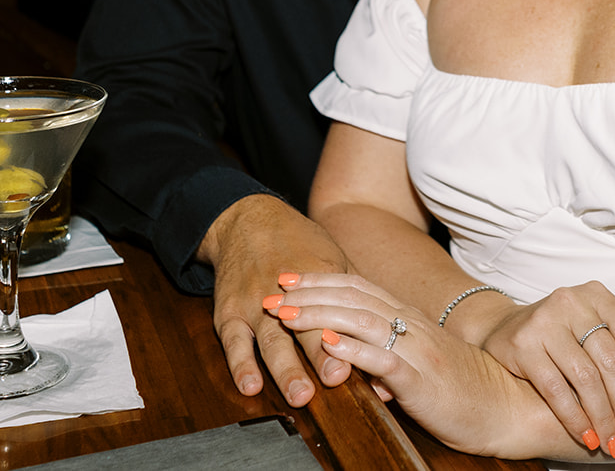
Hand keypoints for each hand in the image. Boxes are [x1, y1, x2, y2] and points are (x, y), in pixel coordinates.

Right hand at [195, 194, 351, 404]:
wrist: (247, 220)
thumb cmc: (297, 241)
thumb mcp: (331, 257)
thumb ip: (353, 294)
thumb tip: (386, 326)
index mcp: (319, 278)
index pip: (336, 313)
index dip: (347, 336)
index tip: (362, 358)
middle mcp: (287, 294)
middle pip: (305, 328)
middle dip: (319, 355)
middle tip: (335, 379)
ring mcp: (255, 303)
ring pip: (271, 339)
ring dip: (285, 369)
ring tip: (299, 394)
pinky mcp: (228, 312)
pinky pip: (233, 341)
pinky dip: (240, 364)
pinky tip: (250, 385)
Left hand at [267, 273, 568, 460]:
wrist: (507, 407)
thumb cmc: (462, 388)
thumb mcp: (417, 362)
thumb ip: (385, 351)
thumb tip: (347, 354)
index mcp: (409, 318)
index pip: (358, 287)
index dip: (320, 278)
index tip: (287, 277)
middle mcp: (412, 326)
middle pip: (352, 298)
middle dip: (308, 294)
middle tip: (271, 293)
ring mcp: (418, 350)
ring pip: (363, 322)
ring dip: (321, 315)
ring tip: (288, 315)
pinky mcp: (423, 380)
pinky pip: (386, 360)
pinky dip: (356, 350)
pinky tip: (331, 345)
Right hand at [476, 282, 614, 455]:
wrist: (506, 328)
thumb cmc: (562, 330)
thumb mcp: (596, 323)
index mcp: (596, 295)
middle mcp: (571, 303)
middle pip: (610, 361)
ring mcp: (544, 322)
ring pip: (585, 378)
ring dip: (603, 418)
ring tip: (613, 443)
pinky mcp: (522, 345)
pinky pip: (555, 390)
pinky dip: (574, 418)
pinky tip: (587, 436)